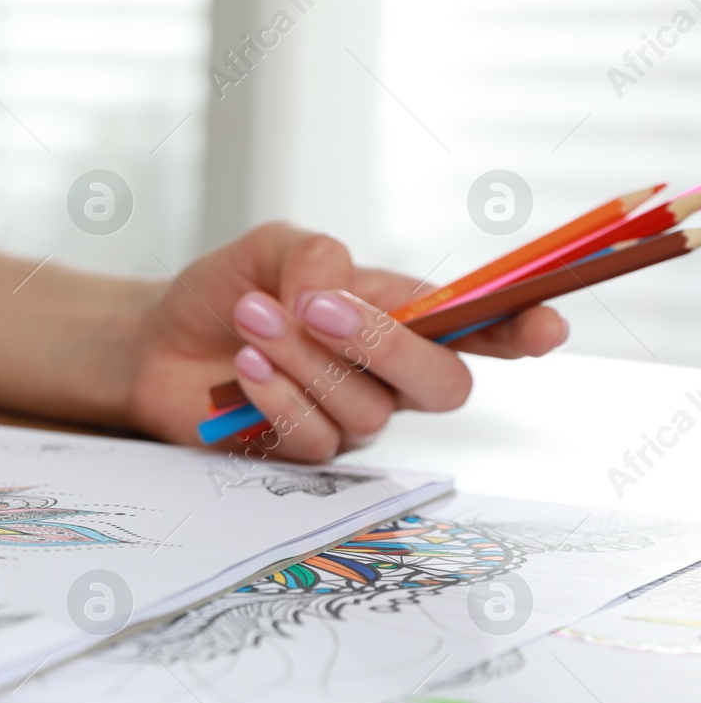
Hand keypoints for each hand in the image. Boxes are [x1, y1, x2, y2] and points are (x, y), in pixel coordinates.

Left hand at [125, 223, 568, 461]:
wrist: (157, 342)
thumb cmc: (227, 292)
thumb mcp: (270, 248)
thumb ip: (315, 256)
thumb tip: (336, 287)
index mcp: (402, 315)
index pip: (479, 326)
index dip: (521, 330)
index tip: (546, 328)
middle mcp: (389, 374)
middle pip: (444, 384)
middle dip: (386, 345)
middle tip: (317, 307)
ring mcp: (351, 418)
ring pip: (368, 409)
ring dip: (305, 359)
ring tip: (251, 319)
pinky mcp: (306, 454)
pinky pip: (317, 439)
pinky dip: (277, 397)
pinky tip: (243, 368)